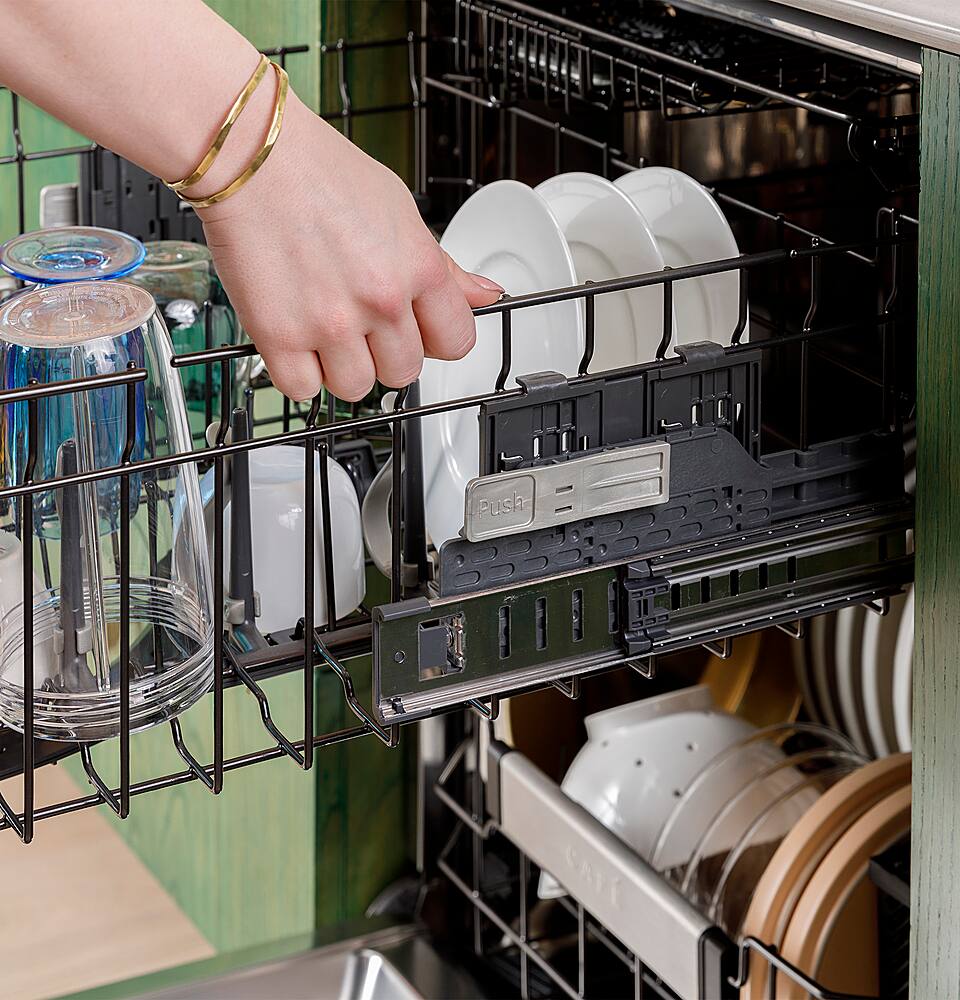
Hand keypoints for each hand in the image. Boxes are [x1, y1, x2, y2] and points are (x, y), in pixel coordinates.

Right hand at [198, 94, 501, 401]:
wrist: (251, 154)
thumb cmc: (321, 172)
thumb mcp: (400, 210)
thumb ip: (443, 266)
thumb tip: (485, 295)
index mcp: (417, 269)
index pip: (456, 342)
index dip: (435, 340)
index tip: (418, 332)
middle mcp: (380, 301)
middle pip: (404, 372)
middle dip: (384, 354)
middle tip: (360, 324)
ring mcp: (330, 323)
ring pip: (356, 388)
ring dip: (341, 368)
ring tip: (323, 329)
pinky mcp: (279, 336)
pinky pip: (303, 390)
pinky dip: (298, 374)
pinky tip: (295, 341)